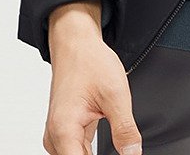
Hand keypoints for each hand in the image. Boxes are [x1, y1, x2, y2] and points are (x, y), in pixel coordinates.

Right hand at [44, 1, 141, 154]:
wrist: (76, 44)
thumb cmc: (89, 62)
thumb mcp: (116, 95)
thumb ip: (125, 129)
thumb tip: (133, 154)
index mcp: (64, 130)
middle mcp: (56, 137)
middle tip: (125, 147)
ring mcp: (58, 136)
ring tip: (120, 144)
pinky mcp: (64, 132)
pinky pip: (77, 152)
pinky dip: (92, 153)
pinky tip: (111, 148)